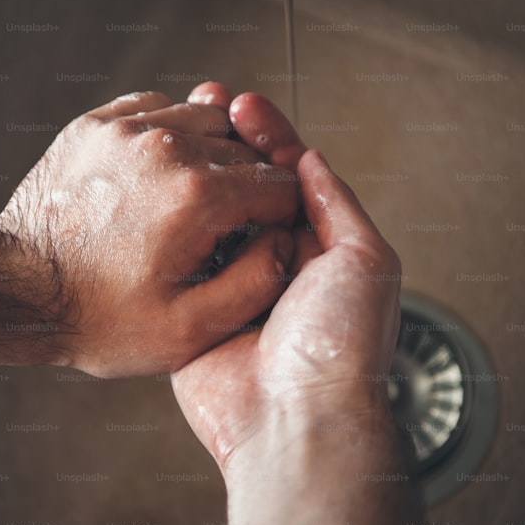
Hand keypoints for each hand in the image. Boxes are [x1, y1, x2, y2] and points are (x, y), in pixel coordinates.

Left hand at [0, 91, 299, 377]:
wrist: (19, 291)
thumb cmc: (99, 318)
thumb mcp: (191, 328)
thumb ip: (257, 282)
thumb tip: (286, 239)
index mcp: (198, 198)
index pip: (280, 185)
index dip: (280, 217)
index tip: (258, 238)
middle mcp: (168, 149)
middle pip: (247, 150)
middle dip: (249, 185)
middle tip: (226, 224)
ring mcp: (128, 130)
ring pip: (207, 119)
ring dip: (214, 154)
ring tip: (196, 198)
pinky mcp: (97, 125)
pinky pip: (160, 108)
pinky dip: (172, 134)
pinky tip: (162, 173)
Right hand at [170, 86, 402, 473]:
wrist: (293, 419)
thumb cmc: (339, 348)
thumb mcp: (365, 259)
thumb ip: (335, 206)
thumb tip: (309, 159)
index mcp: (322, 253)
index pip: (293, 179)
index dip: (270, 139)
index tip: (242, 106)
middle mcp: (277, 268)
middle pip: (249, 194)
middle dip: (229, 151)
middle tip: (205, 106)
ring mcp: (234, 289)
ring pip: (212, 223)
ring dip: (198, 183)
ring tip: (177, 138)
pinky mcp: (197, 313)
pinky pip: (182, 265)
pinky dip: (172, 231)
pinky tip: (158, 196)